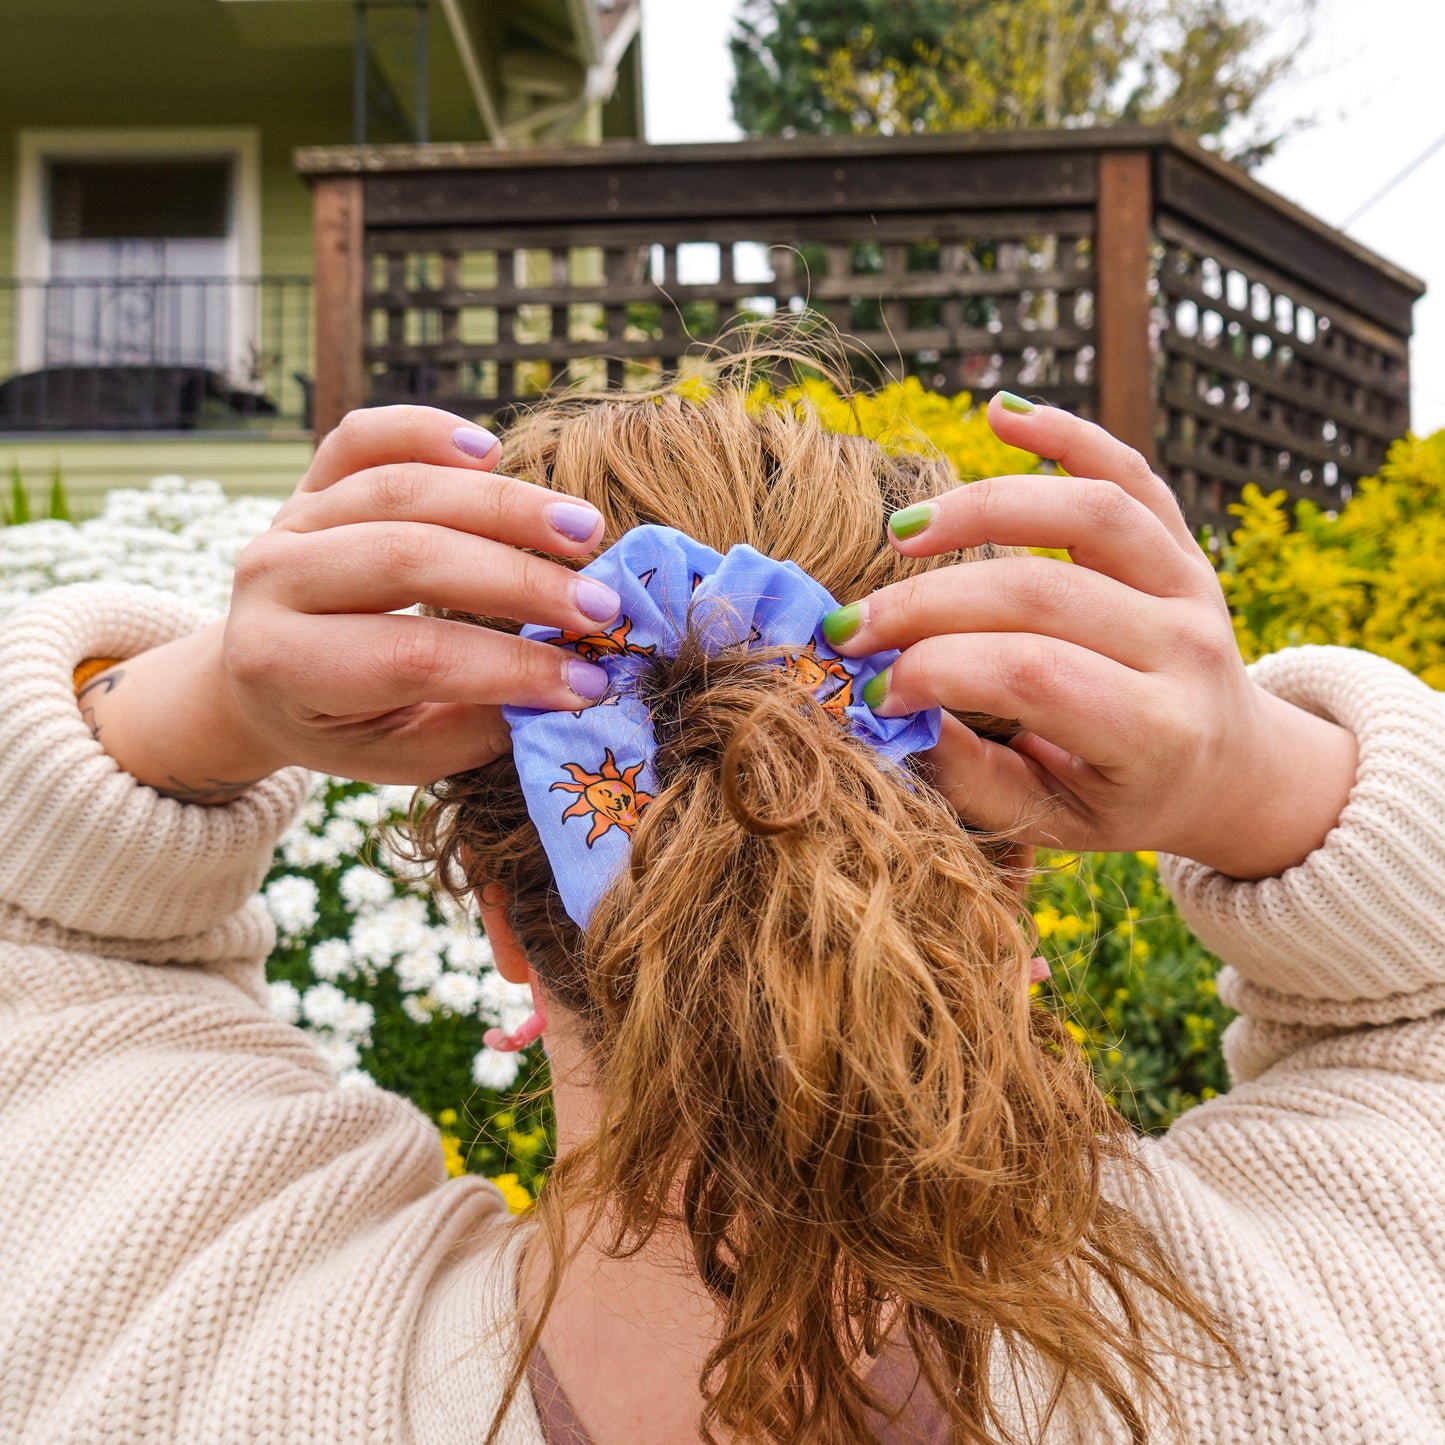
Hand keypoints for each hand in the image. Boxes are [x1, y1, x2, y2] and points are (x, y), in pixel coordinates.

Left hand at [83, 406, 620, 796]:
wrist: (258, 681)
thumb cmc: (346, 724)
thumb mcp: (402, 752)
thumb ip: (477, 724)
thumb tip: (573, 686)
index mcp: (284, 665)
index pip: (412, 657)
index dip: (509, 666)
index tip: (588, 680)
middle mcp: (272, 581)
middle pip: (407, 557)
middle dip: (517, 580)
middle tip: (600, 605)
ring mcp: (287, 519)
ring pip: (398, 490)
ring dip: (504, 505)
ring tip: (584, 529)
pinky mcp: (309, 479)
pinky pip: (362, 436)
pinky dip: (424, 430)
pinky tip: (489, 449)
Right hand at [825, 398, 1357, 878]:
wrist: (1230, 767)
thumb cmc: (1124, 798)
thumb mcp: (1054, 819)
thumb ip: (973, 776)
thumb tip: (886, 714)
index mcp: (1157, 733)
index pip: (1030, 675)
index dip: (935, 672)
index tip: (872, 690)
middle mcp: (1187, 649)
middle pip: (1040, 594)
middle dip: (927, 605)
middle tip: (852, 627)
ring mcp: (1193, 585)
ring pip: (1090, 510)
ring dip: (983, 509)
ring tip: (903, 534)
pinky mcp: (1184, 544)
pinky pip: (1130, 470)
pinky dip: (1068, 432)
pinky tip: (997, 416)